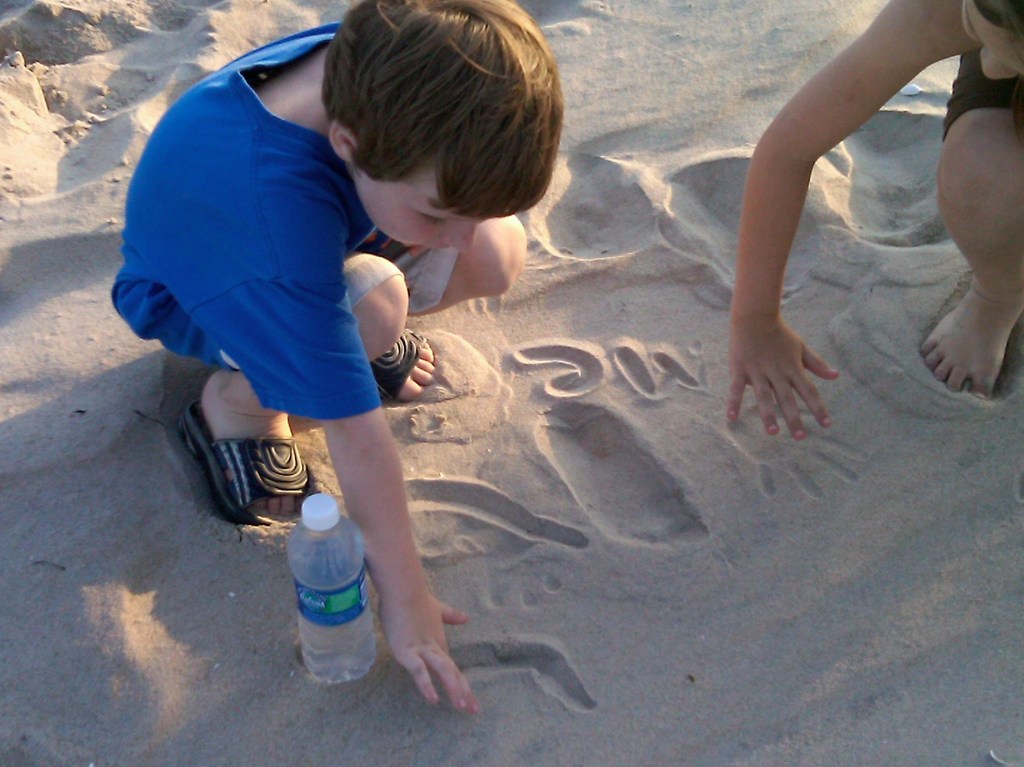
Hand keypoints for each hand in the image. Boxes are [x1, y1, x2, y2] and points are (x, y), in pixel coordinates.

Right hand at [378, 590, 479, 712]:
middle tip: (473, 710)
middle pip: (452, 673)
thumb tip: (466, 617)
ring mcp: (421, 650)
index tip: (472, 702)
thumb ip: (451, 615)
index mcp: (439, 642)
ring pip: (443, 671)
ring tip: (461, 705)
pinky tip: (434, 699)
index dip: (462, 685)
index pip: (452, 669)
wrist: (403, 589)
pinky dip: (427, 684)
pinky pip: (419, 671)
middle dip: (463, 692)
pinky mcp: (406, 652)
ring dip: (453, 688)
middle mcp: (434, 648)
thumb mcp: (437, 609)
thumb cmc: (416, 599)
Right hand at [726, 316, 838, 438]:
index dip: (818, 408)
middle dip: (794, 417)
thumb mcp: (801, 347)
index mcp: (792, 368)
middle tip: (800, 437)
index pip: (809, 391)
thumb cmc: (779, 333)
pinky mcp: (739, 369)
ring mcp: (757, 371)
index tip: (826, 425)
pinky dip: (734, 403)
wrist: (755, 316)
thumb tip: (836, 376)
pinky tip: (732, 418)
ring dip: (769, 414)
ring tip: (773, 432)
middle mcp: (777, 372)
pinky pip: (736, 389)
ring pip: (764, 396)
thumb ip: (817, 364)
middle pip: (787, 398)